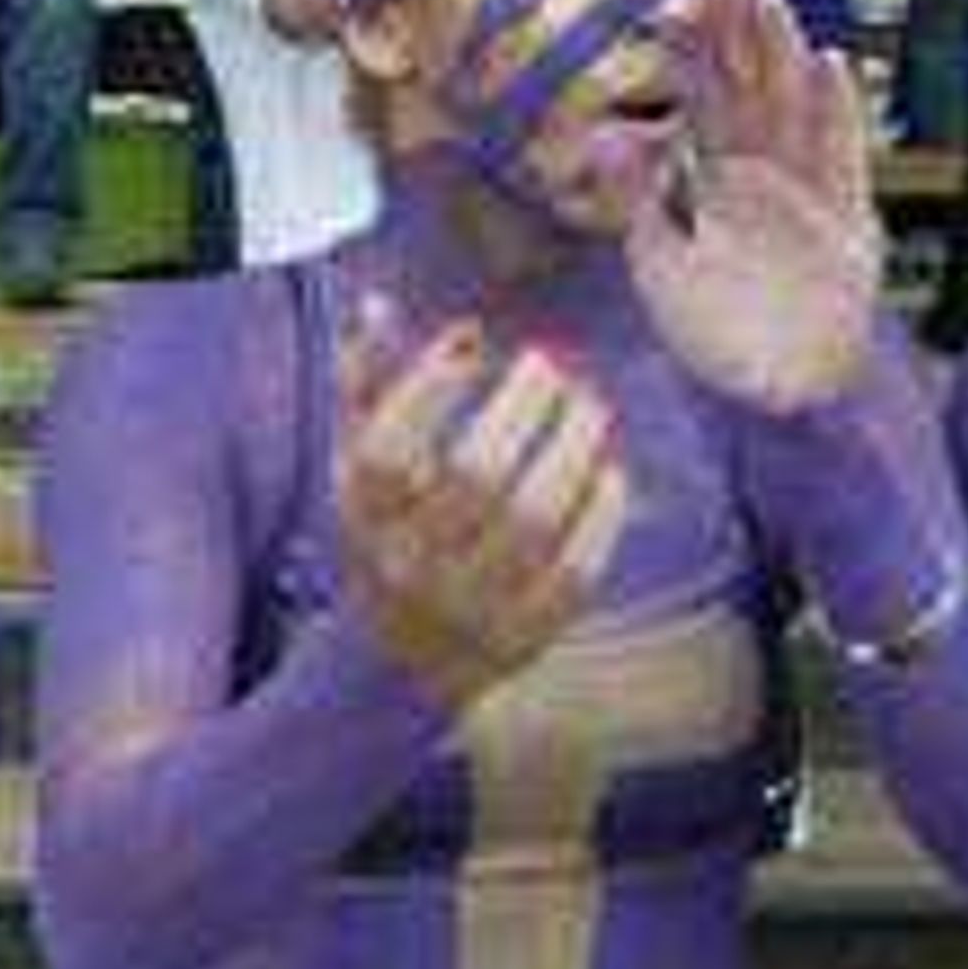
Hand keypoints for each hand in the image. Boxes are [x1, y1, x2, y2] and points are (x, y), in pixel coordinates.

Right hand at [336, 325, 632, 711]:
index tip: (472, 341)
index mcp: (363, 519)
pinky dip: (600, 513)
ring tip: (592, 405)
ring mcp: (470, 605)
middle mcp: (410, 566)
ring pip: (533, 519)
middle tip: (551, 364)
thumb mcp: (358, 468)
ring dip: (572, 449)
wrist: (400, 665)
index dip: (430, 386)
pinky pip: (576, 569)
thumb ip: (364, 385)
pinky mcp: (525, 634)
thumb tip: (378, 302)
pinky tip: (609, 469)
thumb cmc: (386, 537)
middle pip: (473, 478)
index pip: (388, 448)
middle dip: (522, 408)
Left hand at [629, 0, 883, 415]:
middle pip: (750, 84)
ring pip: (792, 107)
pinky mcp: (846, 218)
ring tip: (770, 0)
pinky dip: (836, 112)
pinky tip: (832, 64)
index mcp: (712, 174)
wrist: (776, 388)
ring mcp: (804, 189)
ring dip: (782, 55)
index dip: (690, 46)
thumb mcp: (660, 255)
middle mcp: (760, 170)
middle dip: (739, 29)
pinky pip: (840, 155)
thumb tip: (601, 135)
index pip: (701, 95)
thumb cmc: (713, 326)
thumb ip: (640, 192)